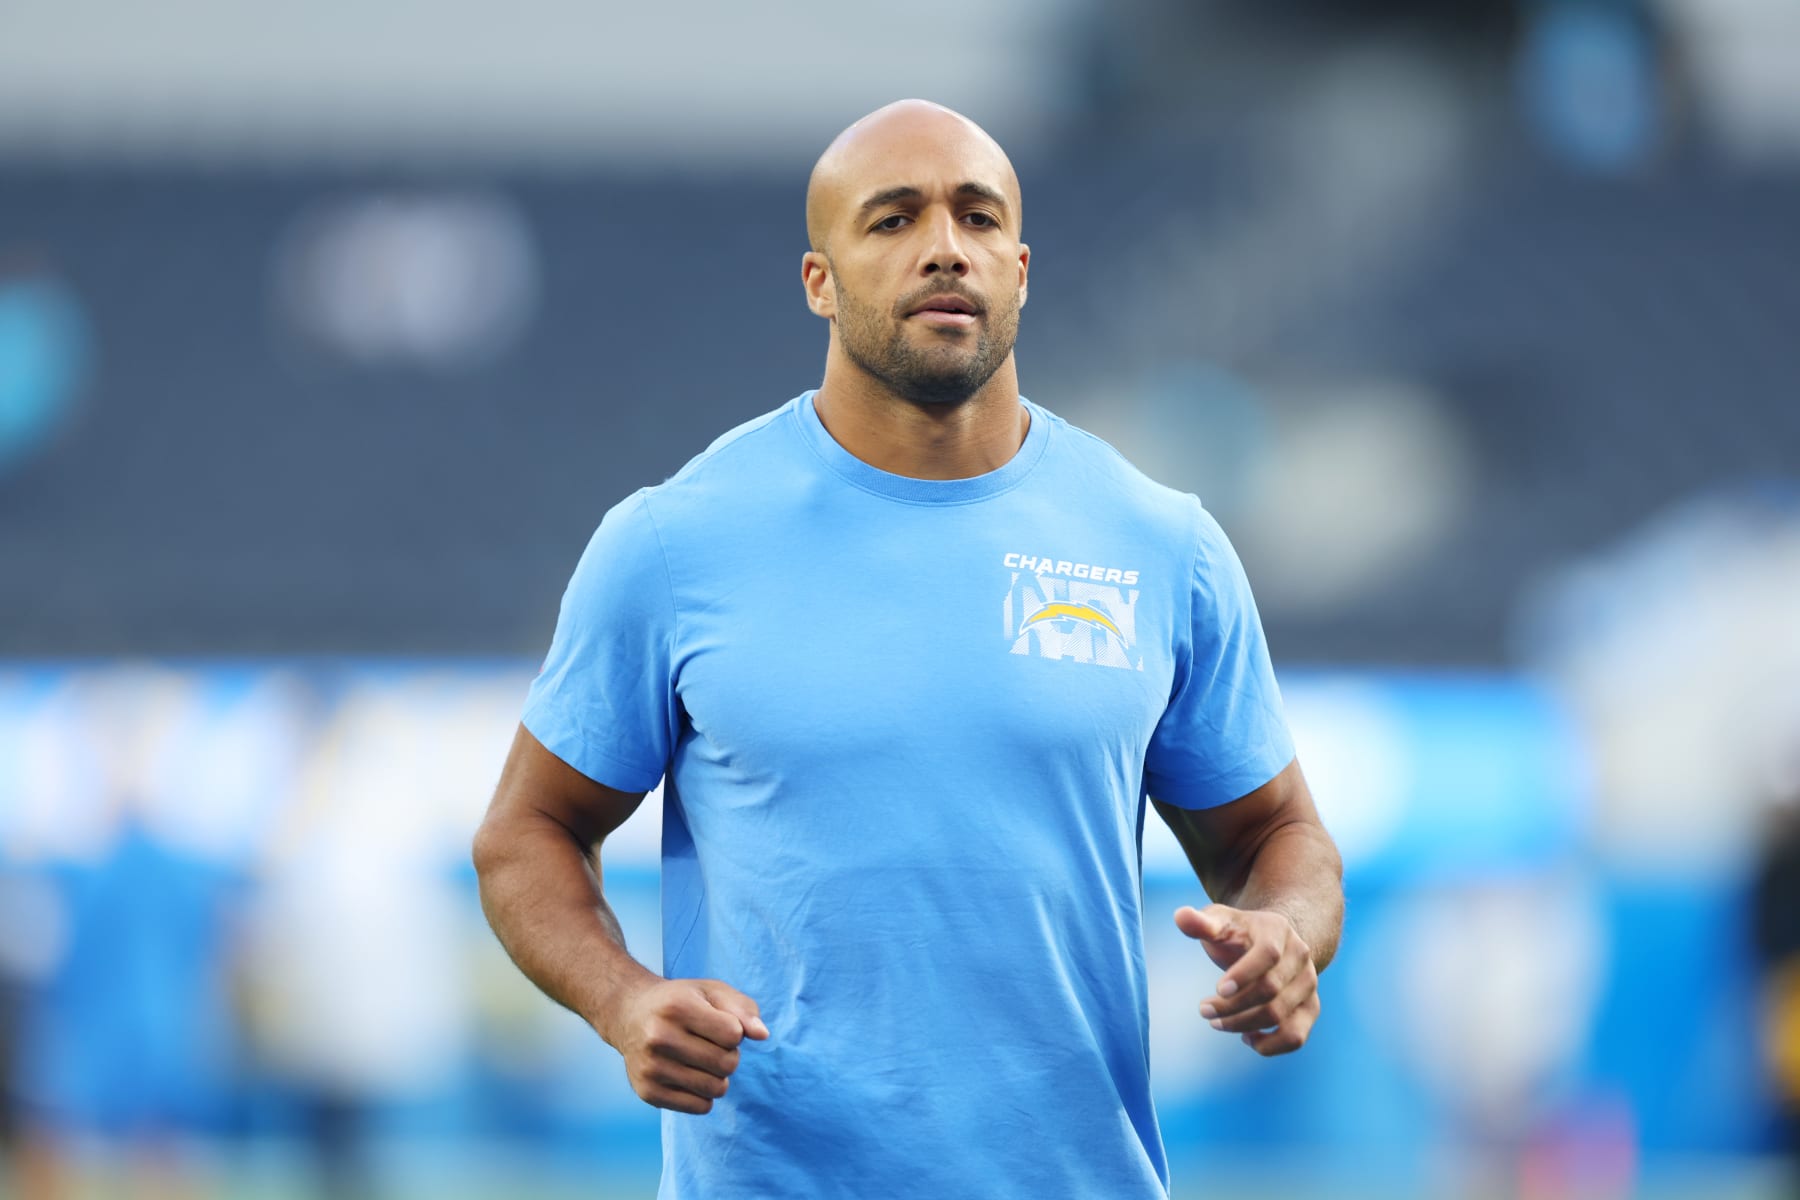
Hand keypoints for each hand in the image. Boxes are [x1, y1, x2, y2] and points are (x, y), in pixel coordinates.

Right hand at [606, 977, 768, 1113]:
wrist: (629, 1014)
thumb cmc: (681, 1002)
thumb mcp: (712, 992)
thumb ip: (743, 1009)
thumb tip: (763, 1035)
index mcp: (677, 1007)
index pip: (733, 1035)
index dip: (734, 1031)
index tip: (718, 1024)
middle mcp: (659, 1038)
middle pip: (727, 1064)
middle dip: (729, 1056)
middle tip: (711, 1045)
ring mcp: (650, 1068)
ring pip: (716, 1089)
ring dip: (719, 1077)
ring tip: (702, 1061)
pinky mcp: (647, 1092)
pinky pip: (700, 1107)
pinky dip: (704, 1095)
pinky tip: (689, 1076)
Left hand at [1175, 903, 1318, 1056]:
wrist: (1273, 944)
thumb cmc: (1239, 934)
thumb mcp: (1220, 921)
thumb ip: (1201, 922)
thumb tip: (1180, 916)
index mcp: (1278, 930)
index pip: (1268, 954)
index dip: (1244, 974)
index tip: (1217, 990)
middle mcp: (1301, 956)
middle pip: (1271, 989)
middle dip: (1232, 1005)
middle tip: (1204, 1010)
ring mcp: (1309, 984)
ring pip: (1280, 1015)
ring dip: (1243, 1025)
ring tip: (1216, 1022)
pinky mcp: (1310, 1008)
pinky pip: (1296, 1036)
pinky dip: (1270, 1045)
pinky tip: (1246, 1038)